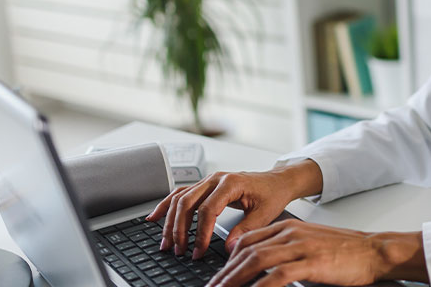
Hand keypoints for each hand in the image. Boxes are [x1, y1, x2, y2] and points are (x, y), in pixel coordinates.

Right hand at [145, 160, 321, 258]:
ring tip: (166, 243)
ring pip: (180, 199)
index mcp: (231, 183)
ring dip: (170, 221)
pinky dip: (166, 205)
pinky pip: (180, 193)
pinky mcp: (204, 186)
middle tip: (179, 251)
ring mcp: (208, 181)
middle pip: (187, 203)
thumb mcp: (264, 214)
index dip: (201, 232)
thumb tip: (229, 247)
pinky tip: (154, 218)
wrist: (277, 181)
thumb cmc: (272, 194)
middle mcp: (215, 179)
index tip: (199, 251)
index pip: (208, 209)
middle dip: (179, 229)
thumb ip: (246, 230)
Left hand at [205, 220, 427, 286]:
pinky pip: (278, 275)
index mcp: (288, 227)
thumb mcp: (309, 244)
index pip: (248, 241)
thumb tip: (264, 269)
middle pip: (246, 251)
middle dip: (225, 274)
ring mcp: (301, 246)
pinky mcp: (312, 262)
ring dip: (234, 280)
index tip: (218, 278)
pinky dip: (261, 286)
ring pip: (256, 261)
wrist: (374, 251)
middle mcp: (290, 233)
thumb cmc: (345, 252)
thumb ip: (286, 251)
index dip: (228, 261)